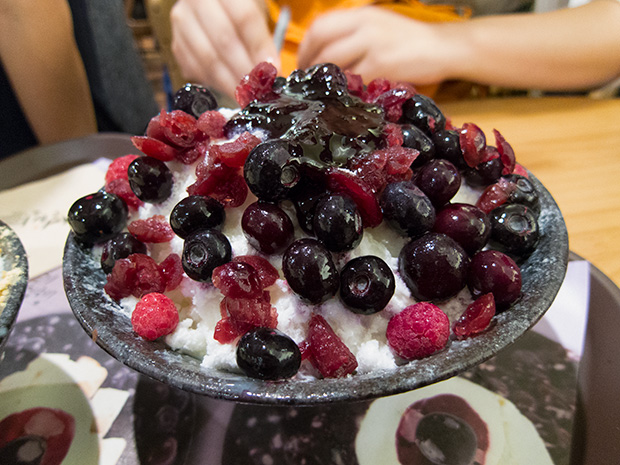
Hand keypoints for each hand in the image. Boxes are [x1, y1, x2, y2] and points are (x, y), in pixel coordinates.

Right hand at [171, 0, 278, 98]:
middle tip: (260, 88)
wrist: (212, 6)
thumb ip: (263, 36)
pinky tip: (231, 89)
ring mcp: (182, 23)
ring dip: (231, 82)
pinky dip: (215, 84)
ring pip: (207, 59)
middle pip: (224, 40)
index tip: (272, 69)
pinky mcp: (177, 44)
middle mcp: (196, 2)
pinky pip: (195, 70)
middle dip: (245, 70)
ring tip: (247, 94)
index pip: (244, 18)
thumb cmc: (239, 8)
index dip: (259, 47)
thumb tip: (271, 69)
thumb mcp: (255, 10)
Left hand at [297, 7, 459, 85]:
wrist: (443, 47)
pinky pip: (354, 81)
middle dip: (310, 68)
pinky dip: (346, 92)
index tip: (303, 65)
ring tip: (326, 93)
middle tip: (310, 84)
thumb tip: (324, 56)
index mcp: (361, 15)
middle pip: (322, 46)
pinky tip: (346, 99)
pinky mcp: (382, 65)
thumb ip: (353, 36)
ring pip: (334, 65)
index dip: (305, 49)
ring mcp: (373, 45)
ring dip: (326, 83)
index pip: (319, 28)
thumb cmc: (410, 41)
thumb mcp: (379, 27)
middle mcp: (364, 26)